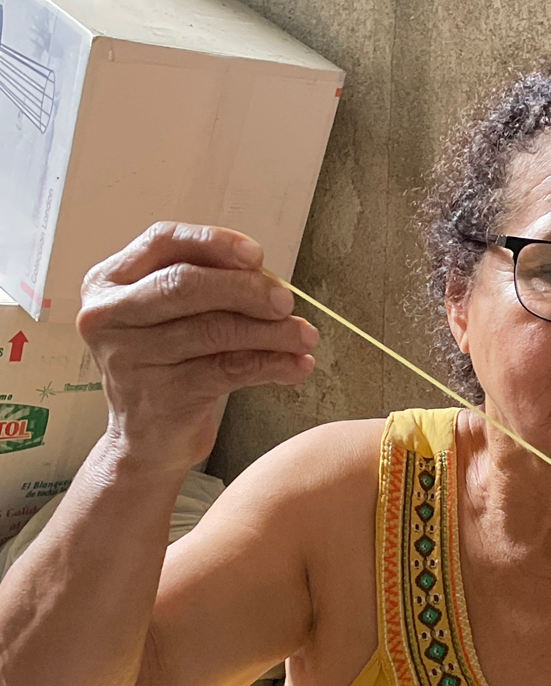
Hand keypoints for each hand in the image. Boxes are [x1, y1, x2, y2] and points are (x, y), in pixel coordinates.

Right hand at [78, 223, 317, 471]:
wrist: (145, 443)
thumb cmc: (166, 368)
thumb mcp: (172, 318)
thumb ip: (207, 289)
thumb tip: (269, 279)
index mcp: (108, 283)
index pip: (163, 241)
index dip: (214, 242)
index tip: (257, 254)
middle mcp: (108, 316)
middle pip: (185, 284)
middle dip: (246, 288)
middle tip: (287, 300)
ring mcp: (129, 358)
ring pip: (213, 329)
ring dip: (271, 331)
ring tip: (306, 336)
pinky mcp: (161, 396)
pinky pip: (229, 369)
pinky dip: (271, 364)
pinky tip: (297, 366)